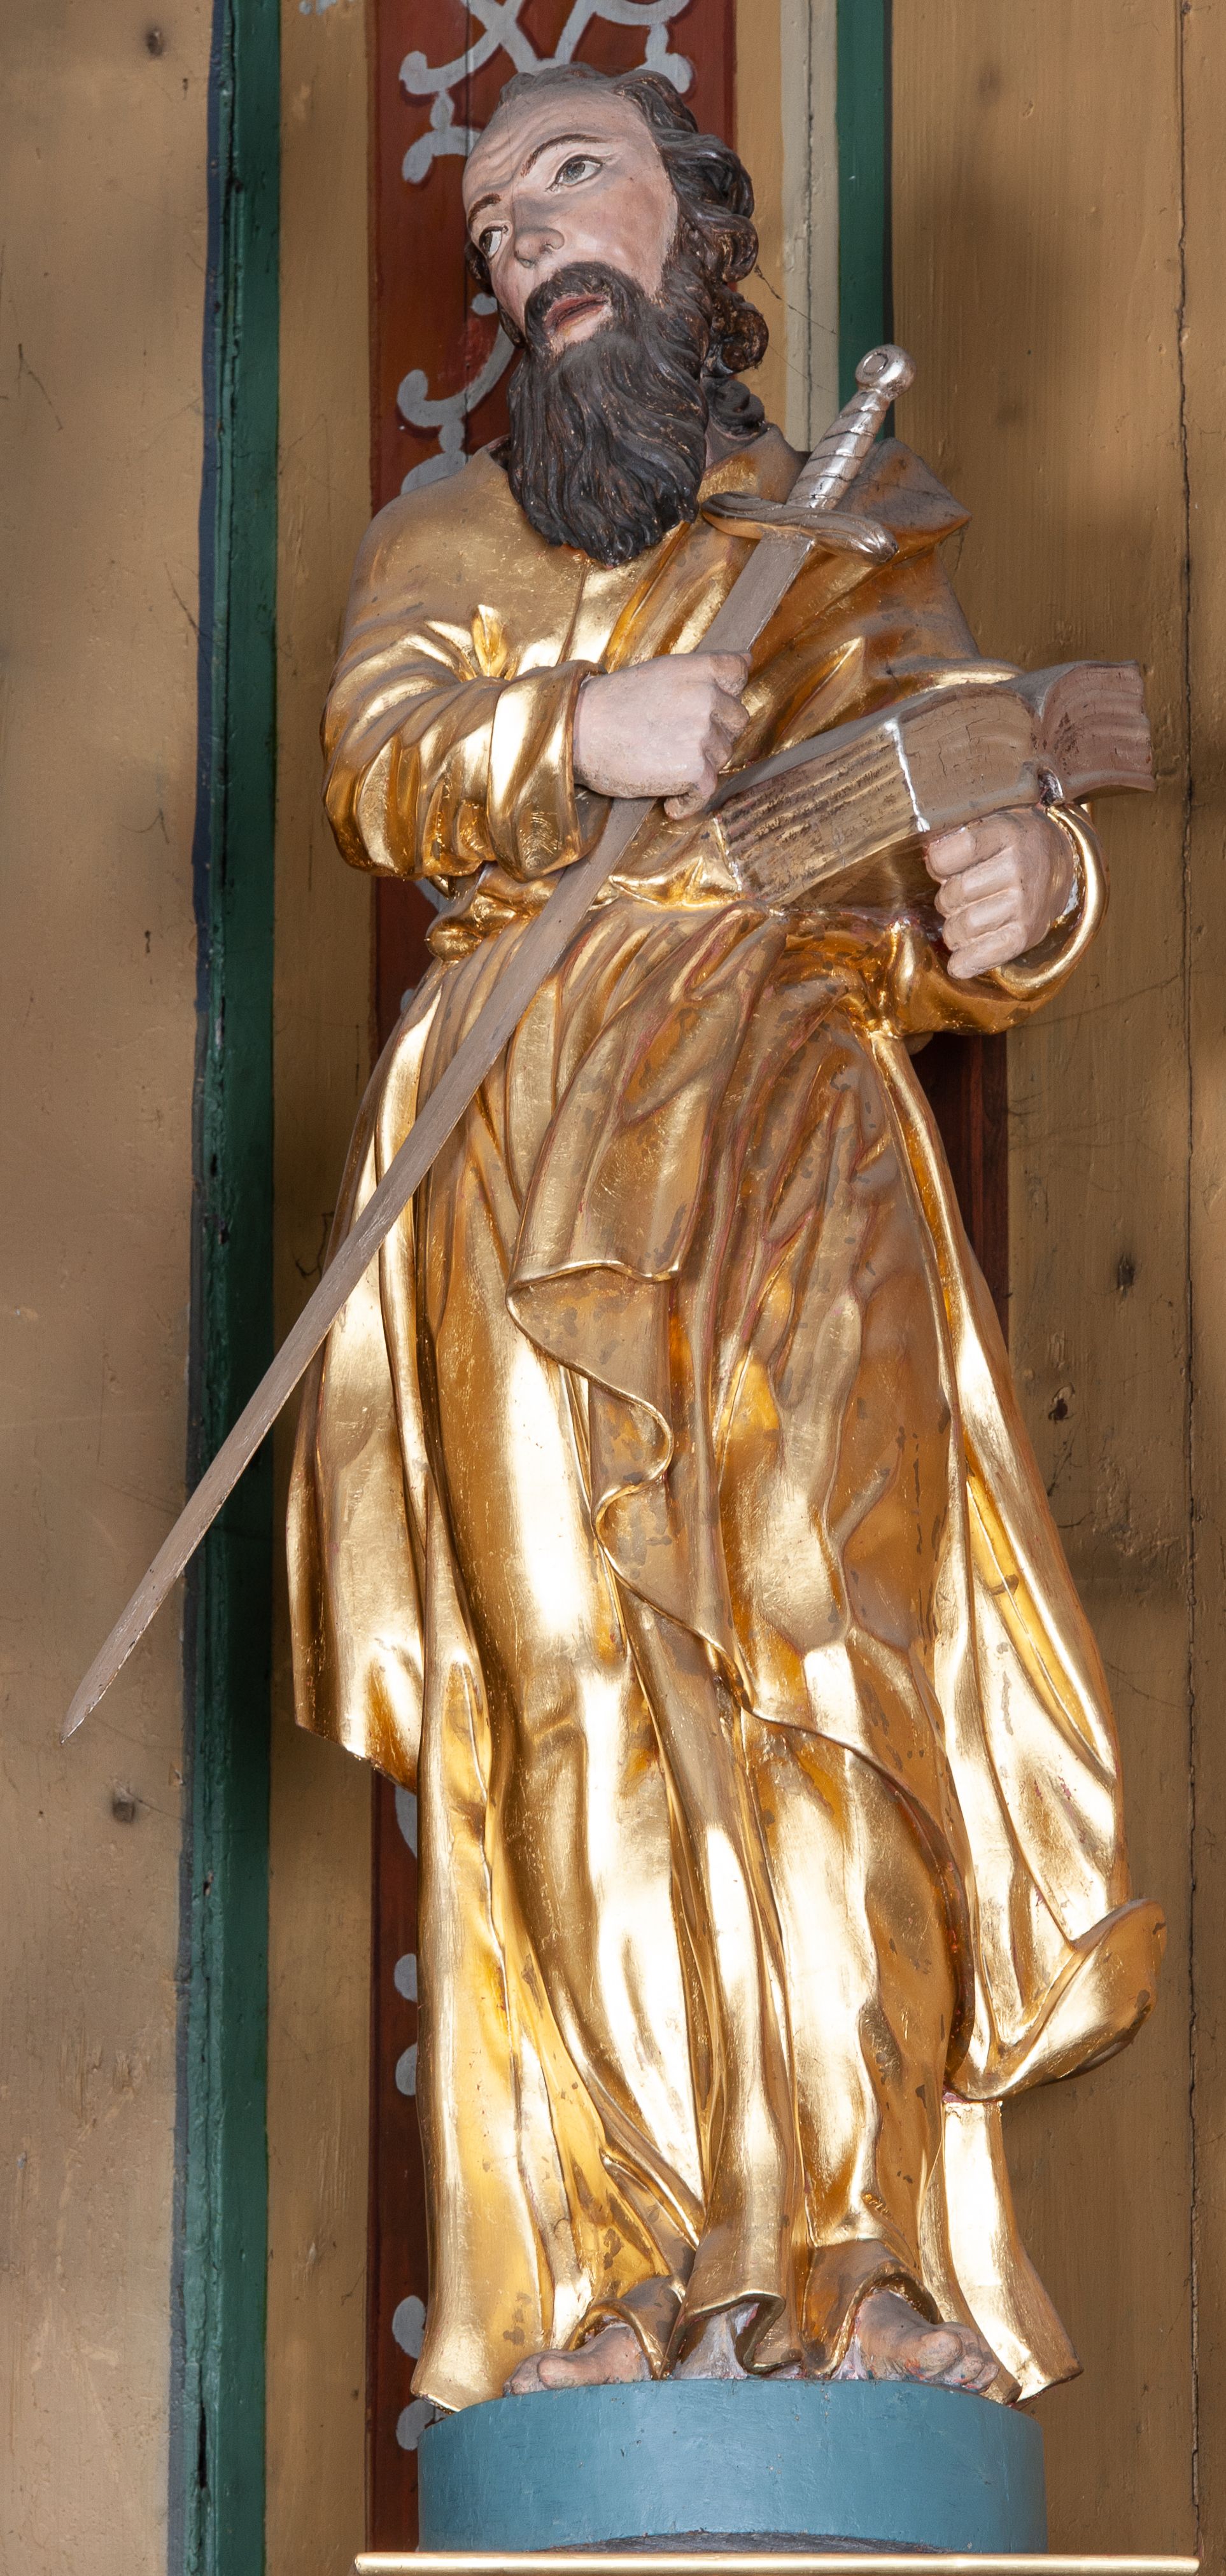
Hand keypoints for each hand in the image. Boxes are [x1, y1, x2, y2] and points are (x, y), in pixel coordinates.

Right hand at [573, 654, 749, 814]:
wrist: (579, 734)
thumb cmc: (611, 706)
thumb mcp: (658, 673)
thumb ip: (697, 674)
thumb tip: (744, 662)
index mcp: (697, 670)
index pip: (738, 672)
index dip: (727, 691)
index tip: (707, 705)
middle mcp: (706, 697)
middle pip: (736, 719)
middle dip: (714, 731)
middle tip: (676, 740)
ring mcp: (702, 733)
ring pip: (723, 755)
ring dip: (700, 764)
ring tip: (663, 763)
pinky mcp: (695, 769)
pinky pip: (707, 790)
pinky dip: (689, 800)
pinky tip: (670, 800)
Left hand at [924, 805, 1076, 980]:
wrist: (1062, 864)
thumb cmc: (1015, 845)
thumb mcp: (993, 822)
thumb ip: (959, 837)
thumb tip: (930, 863)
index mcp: (1007, 833)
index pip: (952, 853)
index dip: (938, 863)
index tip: (942, 865)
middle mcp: (1018, 868)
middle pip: (955, 893)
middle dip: (946, 898)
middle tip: (960, 895)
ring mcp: (1024, 904)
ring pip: (962, 926)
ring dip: (953, 929)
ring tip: (965, 919)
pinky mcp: (1027, 934)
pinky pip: (985, 954)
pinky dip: (966, 962)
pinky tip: (958, 963)